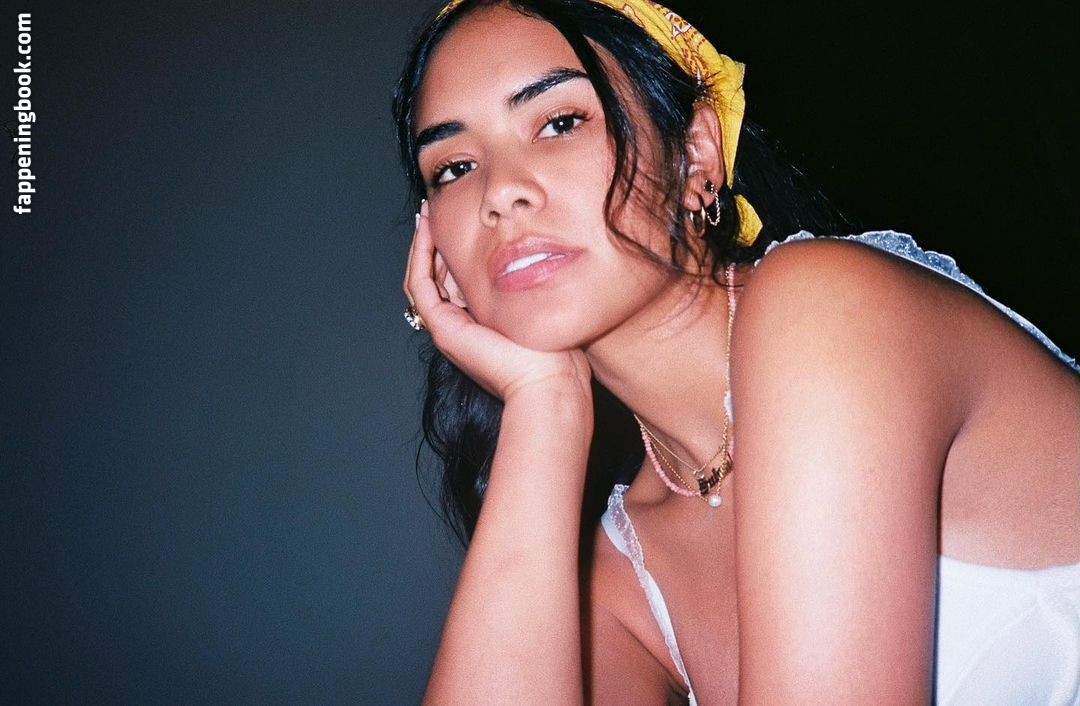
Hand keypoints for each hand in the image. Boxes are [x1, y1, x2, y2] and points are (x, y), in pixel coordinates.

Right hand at [403, 202, 592, 403]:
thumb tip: (533, 255)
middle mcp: (460, 326)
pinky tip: (428, 230)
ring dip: (422, 244)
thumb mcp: (540, 310)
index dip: (451, 250)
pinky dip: (420, 256)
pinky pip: (420, 285)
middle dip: (433, 242)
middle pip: (435, 277)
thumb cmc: (556, 357)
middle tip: (434, 209)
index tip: (456, 220)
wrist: (548, 385)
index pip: (455, 280)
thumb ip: (528, 287)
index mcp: (479, 324)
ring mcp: (448, 329)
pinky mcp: (444, 329)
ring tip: (427, 213)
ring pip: (422, 279)